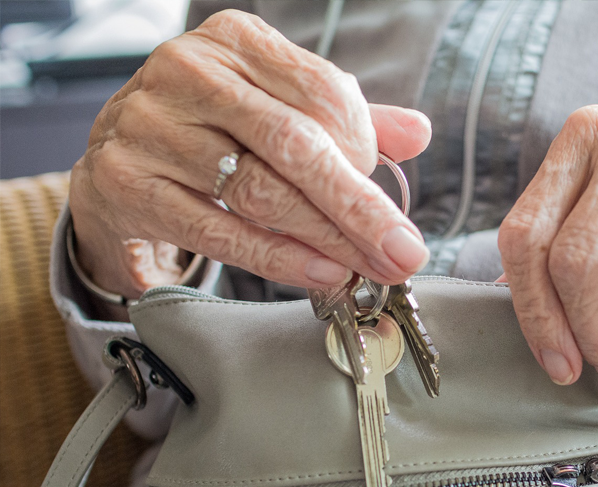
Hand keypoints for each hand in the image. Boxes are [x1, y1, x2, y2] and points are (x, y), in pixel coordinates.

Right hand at [69, 10, 431, 299]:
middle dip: (359, 206)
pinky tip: (321, 272)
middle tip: (403, 250)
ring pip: (260, 192)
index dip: (364, 145)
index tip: (387, 189)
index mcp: (236, 42)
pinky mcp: (128, 184)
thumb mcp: (280, 107)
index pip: (322, 90)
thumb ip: (348, 118)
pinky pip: (219, 231)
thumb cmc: (213, 129)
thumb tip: (417, 132)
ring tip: (369, 267)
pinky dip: (279, 257)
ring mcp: (151, 128)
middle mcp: (189, 74)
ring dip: (328, 239)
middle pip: (295, 145)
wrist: (117, 160)